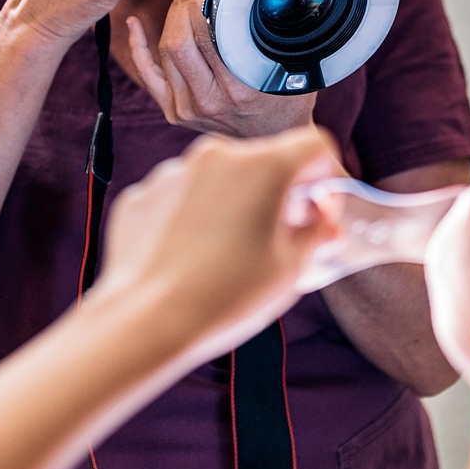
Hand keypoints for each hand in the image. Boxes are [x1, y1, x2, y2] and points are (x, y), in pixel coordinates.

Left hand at [94, 128, 341, 362]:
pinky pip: (181, 198)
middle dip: (278, 195)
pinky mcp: (143, 195)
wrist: (147, 322)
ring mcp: (173, 172)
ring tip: (229, 258)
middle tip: (279, 240)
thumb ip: (316, 234)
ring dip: (234, 206)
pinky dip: (193, 220)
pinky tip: (192, 260)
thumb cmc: (226, 297)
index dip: (327, 176)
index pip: (314, 146)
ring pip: (219, 180)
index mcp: (262, 165)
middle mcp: (216, 155)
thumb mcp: (291, 268)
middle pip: (263, 162)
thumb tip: (322, 222)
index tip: (320, 210)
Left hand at [126, 0, 317, 136]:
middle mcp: (208, 102)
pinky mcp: (175, 113)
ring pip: (165, 51)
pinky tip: (134, 23)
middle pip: (179, 39)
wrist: (275, 140)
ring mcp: (187, 110)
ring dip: (171, 14)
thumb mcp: (291, 67)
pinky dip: (139, 47)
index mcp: (238, 89)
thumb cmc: (286, 99)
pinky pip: (149, 75)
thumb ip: (271, 37)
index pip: (206, 32)